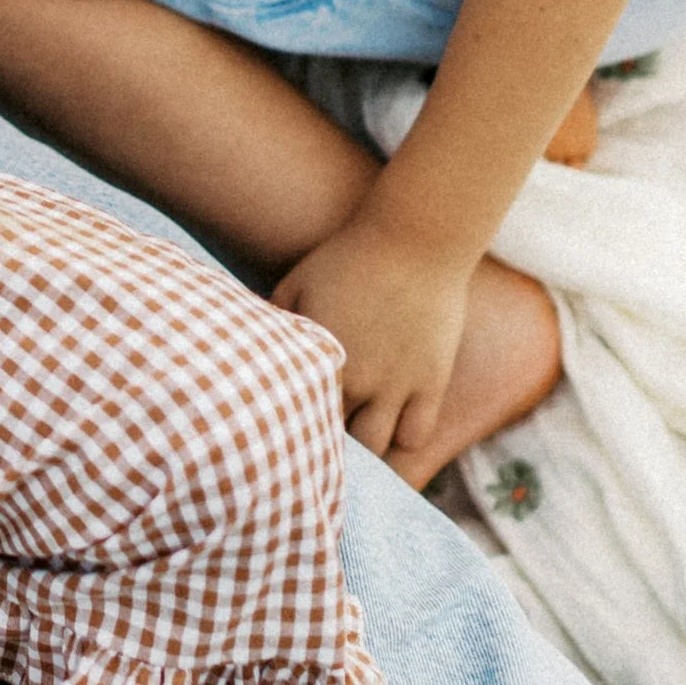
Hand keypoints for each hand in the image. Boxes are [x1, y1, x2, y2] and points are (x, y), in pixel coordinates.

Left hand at [273, 212, 473, 469]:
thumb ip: (277, 321)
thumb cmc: (348, 255)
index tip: (283, 427)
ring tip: (352, 437)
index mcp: (318, 356)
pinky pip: (415, 435)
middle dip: (322, 440)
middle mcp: (356, 379)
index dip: (289, 423)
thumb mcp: (297, 282)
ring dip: (363, 445)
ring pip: (375, 444)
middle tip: (316, 440)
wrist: (414, 239)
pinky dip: (402, 437)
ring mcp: (397, 385)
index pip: (295, 414)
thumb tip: (254, 348)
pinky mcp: (432, 382)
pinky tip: (391, 428)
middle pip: (333, 438)